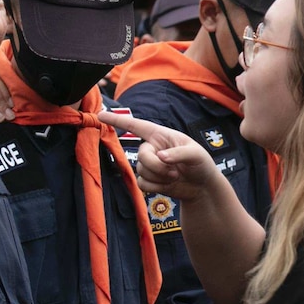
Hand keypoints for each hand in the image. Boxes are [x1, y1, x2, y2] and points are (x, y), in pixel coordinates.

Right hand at [96, 111, 220, 201]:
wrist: (201, 187)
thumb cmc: (201, 164)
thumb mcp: (196, 155)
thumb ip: (179, 154)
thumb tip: (160, 157)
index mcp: (161, 135)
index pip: (136, 126)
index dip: (118, 120)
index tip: (101, 116)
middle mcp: (152, 148)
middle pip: (141, 155)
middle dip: (157, 166)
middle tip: (175, 171)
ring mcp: (149, 165)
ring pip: (141, 171)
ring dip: (159, 177)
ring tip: (175, 176)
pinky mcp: (149, 180)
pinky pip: (142, 184)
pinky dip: (156, 187)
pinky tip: (169, 185)